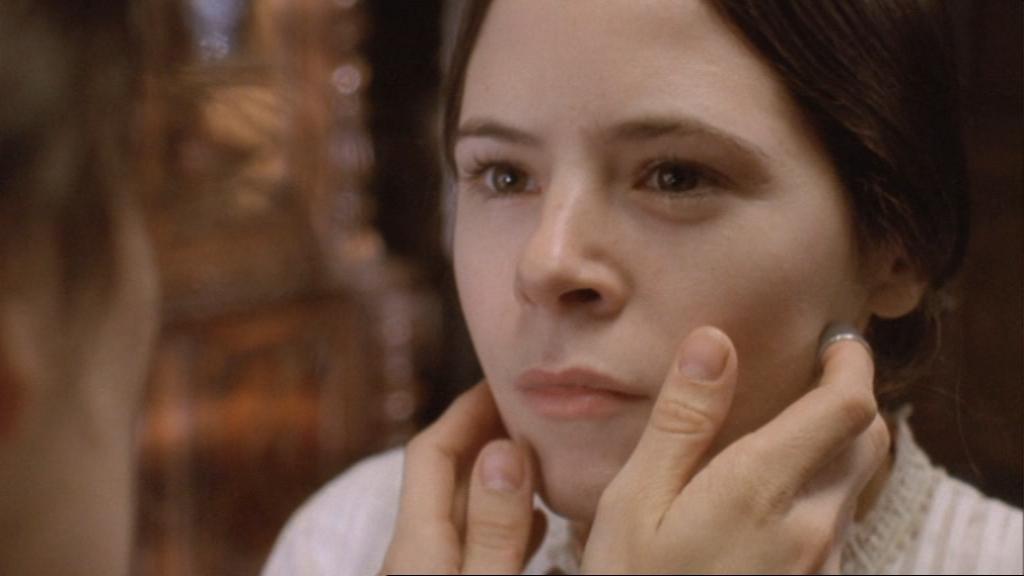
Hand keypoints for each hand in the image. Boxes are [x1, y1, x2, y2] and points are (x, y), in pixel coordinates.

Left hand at [379, 384, 546, 574]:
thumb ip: (493, 529)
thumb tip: (504, 449)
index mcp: (416, 547)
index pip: (431, 451)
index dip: (467, 408)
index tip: (509, 379)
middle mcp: (413, 555)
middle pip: (445, 476)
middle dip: (487, 432)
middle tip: (536, 405)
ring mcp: (429, 574)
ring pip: (462, 509)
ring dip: (499, 474)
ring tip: (543, 448)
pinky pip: (475, 545)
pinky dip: (504, 521)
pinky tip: (537, 518)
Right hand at [581, 326, 889, 573]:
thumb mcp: (637, 500)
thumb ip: (682, 421)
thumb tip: (715, 342)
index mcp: (761, 490)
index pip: (846, 408)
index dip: (852, 362)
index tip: (836, 338)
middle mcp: (809, 526)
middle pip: (868, 441)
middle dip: (853, 397)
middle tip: (818, 372)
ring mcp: (819, 563)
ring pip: (858, 483)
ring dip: (841, 443)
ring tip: (794, 424)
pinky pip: (840, 521)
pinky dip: (826, 485)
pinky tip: (778, 490)